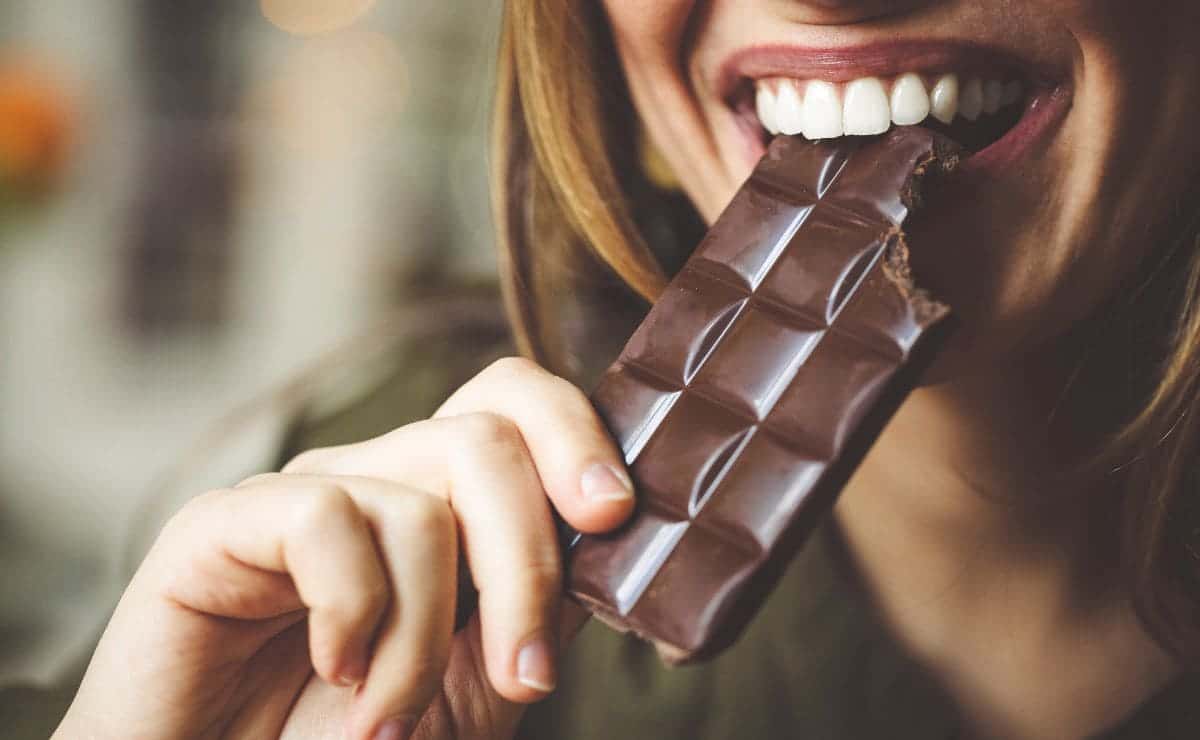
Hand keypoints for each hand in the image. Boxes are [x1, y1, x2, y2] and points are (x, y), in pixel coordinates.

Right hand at [56, 358, 634, 739]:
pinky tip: (334, 671)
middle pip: (486, 439)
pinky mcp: (221, 522)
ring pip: (421, 500)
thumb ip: (539, 605)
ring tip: (391, 720)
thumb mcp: (477, 683)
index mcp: (439, 504)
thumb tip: (611, 539)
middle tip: (526, 678)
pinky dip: (353, 614)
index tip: (613, 515)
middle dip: (527, 566)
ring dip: (427, 638)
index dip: (574, 435)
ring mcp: (302, 496)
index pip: (513, 404)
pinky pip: (327, 518)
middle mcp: (374, 481)